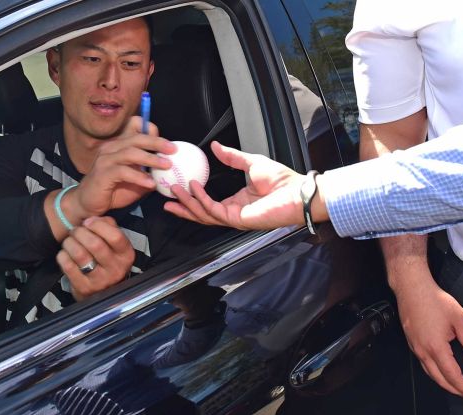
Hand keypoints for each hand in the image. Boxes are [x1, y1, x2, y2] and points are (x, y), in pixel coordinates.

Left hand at [56, 216, 134, 300]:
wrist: (101, 291)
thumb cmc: (106, 259)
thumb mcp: (114, 243)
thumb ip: (108, 226)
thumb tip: (92, 220)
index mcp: (126, 255)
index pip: (115, 236)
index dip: (98, 225)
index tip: (87, 222)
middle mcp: (116, 269)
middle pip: (95, 244)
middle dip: (80, 233)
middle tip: (75, 231)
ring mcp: (100, 281)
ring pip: (80, 254)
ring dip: (69, 243)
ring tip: (69, 242)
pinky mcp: (84, 288)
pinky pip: (68, 266)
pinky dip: (63, 256)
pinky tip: (65, 254)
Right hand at [70, 118, 175, 217]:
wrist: (89, 204)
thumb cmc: (113, 190)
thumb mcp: (136, 180)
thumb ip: (149, 172)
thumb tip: (168, 169)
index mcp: (119, 145)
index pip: (134, 127)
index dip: (151, 131)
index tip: (167, 143)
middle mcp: (111, 148)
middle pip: (136, 138)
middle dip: (156, 142)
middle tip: (173, 150)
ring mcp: (105, 159)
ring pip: (130, 152)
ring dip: (150, 158)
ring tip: (166, 165)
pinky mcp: (102, 173)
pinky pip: (123, 171)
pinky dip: (139, 176)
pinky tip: (150, 184)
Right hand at [164, 141, 305, 229]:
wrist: (297, 191)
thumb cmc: (282, 181)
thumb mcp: (251, 162)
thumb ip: (232, 157)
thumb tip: (215, 146)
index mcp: (236, 202)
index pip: (208, 204)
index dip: (191, 198)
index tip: (178, 187)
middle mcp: (233, 212)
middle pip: (200, 213)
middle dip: (182, 207)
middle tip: (165, 197)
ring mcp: (235, 218)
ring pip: (203, 214)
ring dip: (186, 202)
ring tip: (173, 189)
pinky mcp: (238, 219)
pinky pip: (214, 210)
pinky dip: (201, 199)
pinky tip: (193, 188)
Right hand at [394, 277, 462, 402]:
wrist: (411, 288)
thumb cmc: (435, 301)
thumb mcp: (461, 320)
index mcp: (436, 347)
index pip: (453, 375)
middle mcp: (423, 351)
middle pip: (440, 379)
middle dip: (456, 390)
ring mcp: (415, 347)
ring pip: (430, 373)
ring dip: (445, 382)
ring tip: (460, 384)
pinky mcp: (411, 342)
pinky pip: (424, 364)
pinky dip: (436, 372)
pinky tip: (444, 369)